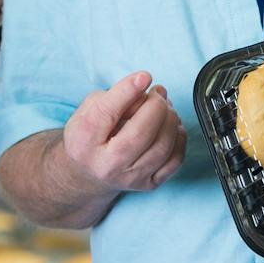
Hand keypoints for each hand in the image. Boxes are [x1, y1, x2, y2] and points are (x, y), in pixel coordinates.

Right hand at [61, 71, 187, 195]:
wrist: (87, 173)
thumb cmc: (89, 134)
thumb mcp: (90, 109)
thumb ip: (115, 97)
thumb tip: (146, 91)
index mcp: (85, 140)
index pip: (107, 113)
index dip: (128, 91)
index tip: (144, 77)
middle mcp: (106, 164)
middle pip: (140, 133)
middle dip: (156, 106)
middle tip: (157, 93)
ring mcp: (129, 178)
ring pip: (162, 147)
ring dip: (170, 119)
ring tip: (165, 107)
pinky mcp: (147, 185)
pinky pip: (174, 161)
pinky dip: (178, 138)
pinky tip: (171, 126)